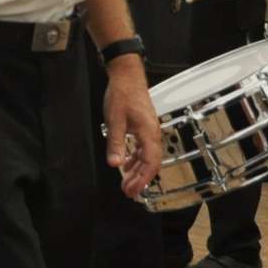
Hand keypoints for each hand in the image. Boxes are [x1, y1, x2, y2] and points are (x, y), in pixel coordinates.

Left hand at [103, 67, 163, 198]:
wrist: (127, 75)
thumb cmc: (122, 94)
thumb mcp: (115, 120)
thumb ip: (116, 143)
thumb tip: (115, 164)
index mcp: (148, 133)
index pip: (151, 163)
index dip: (143, 179)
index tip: (133, 190)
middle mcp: (152, 133)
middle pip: (151, 163)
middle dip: (140, 179)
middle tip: (128, 192)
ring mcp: (149, 130)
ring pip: (147, 157)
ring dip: (138, 171)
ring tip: (127, 183)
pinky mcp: (144, 127)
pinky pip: (143, 148)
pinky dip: (136, 159)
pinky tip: (126, 164)